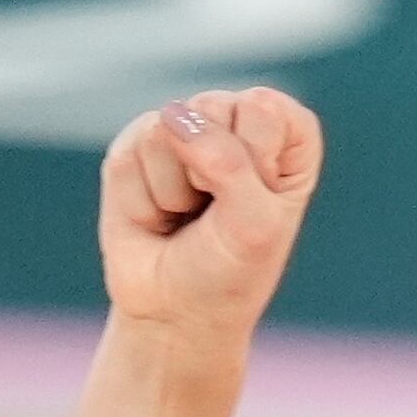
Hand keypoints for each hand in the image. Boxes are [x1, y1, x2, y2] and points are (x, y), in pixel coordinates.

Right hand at [96, 86, 323, 335]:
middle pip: (214, 107)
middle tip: (215, 211)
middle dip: (212, 172)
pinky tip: (155, 216)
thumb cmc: (231, 269)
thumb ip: (229, 164)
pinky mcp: (136, 146)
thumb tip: (173, 114)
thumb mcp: (253, 224)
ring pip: (167, 127)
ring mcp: (184, 130)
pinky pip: (130, 152)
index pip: (267, 108)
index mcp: (286, 138)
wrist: (175, 308)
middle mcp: (235, 124)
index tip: (257, 200)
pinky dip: (142, 197)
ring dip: (174, 189)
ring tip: (184, 215)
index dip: (257, 158)